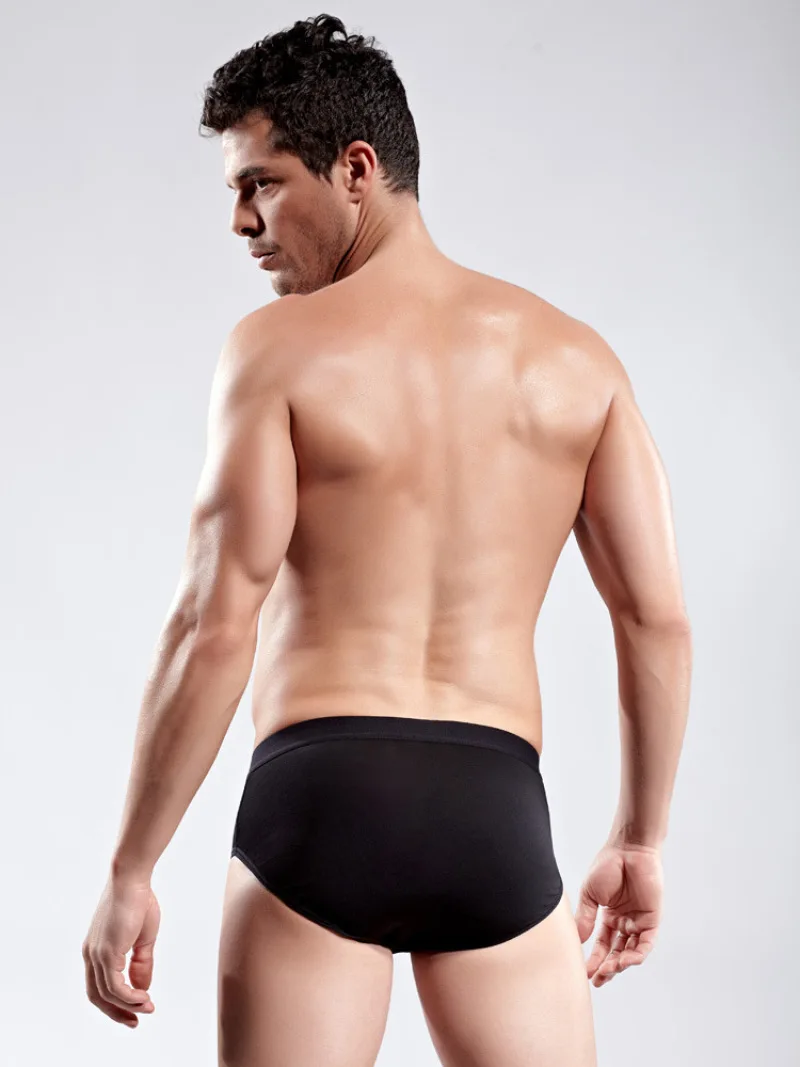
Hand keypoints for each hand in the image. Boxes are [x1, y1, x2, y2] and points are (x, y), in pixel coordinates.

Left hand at [82, 873, 160, 1025]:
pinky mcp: (106, 952)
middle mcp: (91, 954)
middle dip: (117, 1012)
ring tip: (148, 1008)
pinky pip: (114, 986)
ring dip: (127, 1005)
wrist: (132, 879)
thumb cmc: (138, 901)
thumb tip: (142, 988)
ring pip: (107, 993)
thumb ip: (141, 963)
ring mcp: (97, 954)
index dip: (115, 1002)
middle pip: (97, 996)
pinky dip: (129, 996)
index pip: (99, 985)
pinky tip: (143, 997)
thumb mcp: (142, 939)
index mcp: (96, 950)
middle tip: (136, 1021)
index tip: (136, 1009)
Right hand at [574, 843, 662, 986]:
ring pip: (631, 951)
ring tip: (607, 971)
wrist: (628, 848)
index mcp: (609, 916)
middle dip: (607, 968)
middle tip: (597, 980)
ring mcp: (638, 921)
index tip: (585, 972)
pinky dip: (636, 954)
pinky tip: (624, 960)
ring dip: (619, 964)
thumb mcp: (590, 894)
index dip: (594, 959)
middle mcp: (625, 921)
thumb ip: (585, 917)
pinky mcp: (652, 919)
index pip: (602, 943)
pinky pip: (646, 943)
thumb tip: (579, 941)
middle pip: (616, 951)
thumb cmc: (608, 865)